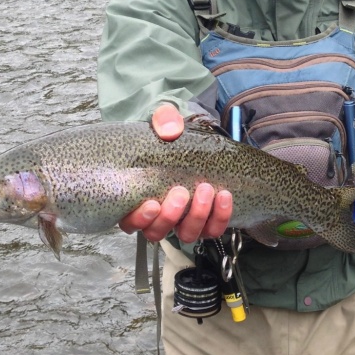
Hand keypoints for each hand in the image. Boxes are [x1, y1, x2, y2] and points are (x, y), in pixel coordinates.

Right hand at [118, 104, 233, 243]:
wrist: (196, 141)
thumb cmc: (171, 134)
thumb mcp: (165, 120)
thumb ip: (164, 120)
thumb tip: (170, 130)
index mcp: (138, 197)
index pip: (129, 222)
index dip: (139, 219)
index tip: (152, 203)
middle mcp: (158, 215)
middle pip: (157, 232)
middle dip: (170, 216)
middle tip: (181, 192)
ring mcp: (182, 221)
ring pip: (186, 235)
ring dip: (196, 216)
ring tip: (205, 189)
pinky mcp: (206, 221)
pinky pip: (212, 229)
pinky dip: (220, 216)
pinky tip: (224, 196)